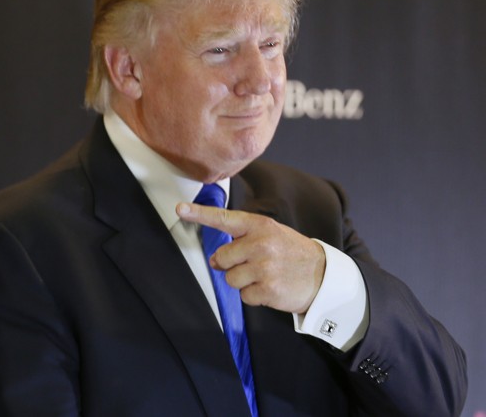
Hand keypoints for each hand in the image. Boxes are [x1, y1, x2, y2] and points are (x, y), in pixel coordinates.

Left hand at [176, 202, 325, 313]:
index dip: (199, 214)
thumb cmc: (291, 253)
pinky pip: (244, 296)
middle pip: (222, 257)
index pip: (224, 219)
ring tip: (265, 276)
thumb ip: (242, 240)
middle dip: (231, 265)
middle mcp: (261, 244)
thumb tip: (215, 259)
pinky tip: (270, 287)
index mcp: (260, 226)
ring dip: (244, 282)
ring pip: (230, 279)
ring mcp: (264, 267)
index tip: (180, 209)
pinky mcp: (268, 289)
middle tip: (253, 264)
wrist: (325, 276)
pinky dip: (254, 296)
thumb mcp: (271, 235)